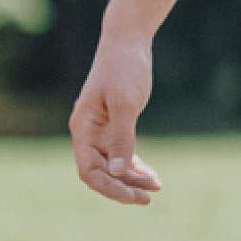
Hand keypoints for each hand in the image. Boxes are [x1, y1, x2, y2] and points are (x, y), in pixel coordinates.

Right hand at [72, 36, 164, 205]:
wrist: (127, 43)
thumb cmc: (124, 68)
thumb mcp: (125, 103)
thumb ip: (121, 137)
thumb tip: (116, 171)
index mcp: (83, 128)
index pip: (88, 171)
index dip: (108, 187)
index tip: (133, 197)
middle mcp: (88, 132)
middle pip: (100, 172)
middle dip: (123, 186)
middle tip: (150, 197)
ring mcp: (101, 130)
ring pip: (112, 165)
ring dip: (132, 178)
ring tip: (157, 186)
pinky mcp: (115, 125)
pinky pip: (121, 153)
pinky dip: (135, 165)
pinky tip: (151, 175)